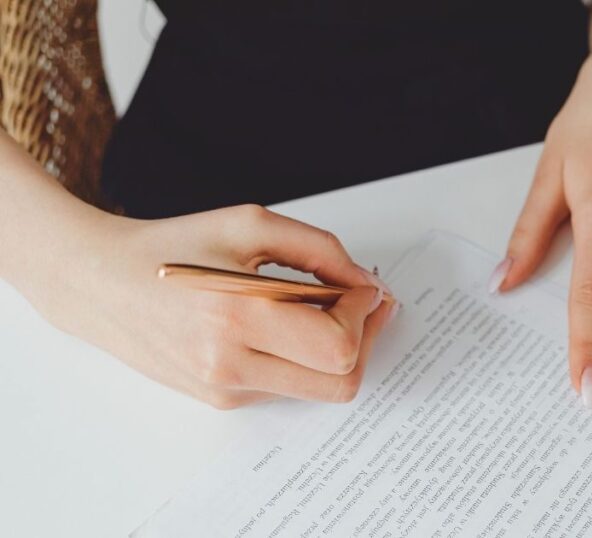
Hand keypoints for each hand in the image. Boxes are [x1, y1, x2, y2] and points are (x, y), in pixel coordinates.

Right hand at [17, 204, 396, 408]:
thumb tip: (366, 284)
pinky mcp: (221, 399)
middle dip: (364, 339)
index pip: (337, 344)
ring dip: (336, 352)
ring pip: (320, 390)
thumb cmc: (174, 247)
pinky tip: (285, 326)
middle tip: (363, 304)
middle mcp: (230, 364)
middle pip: (340, 381)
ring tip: (322, 310)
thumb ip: (321, 250)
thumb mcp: (250, 225)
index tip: (364, 286)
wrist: (101, 282)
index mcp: (237, 316)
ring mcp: (225, 389)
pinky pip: (288, 387)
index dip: (365, 313)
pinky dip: (302, 359)